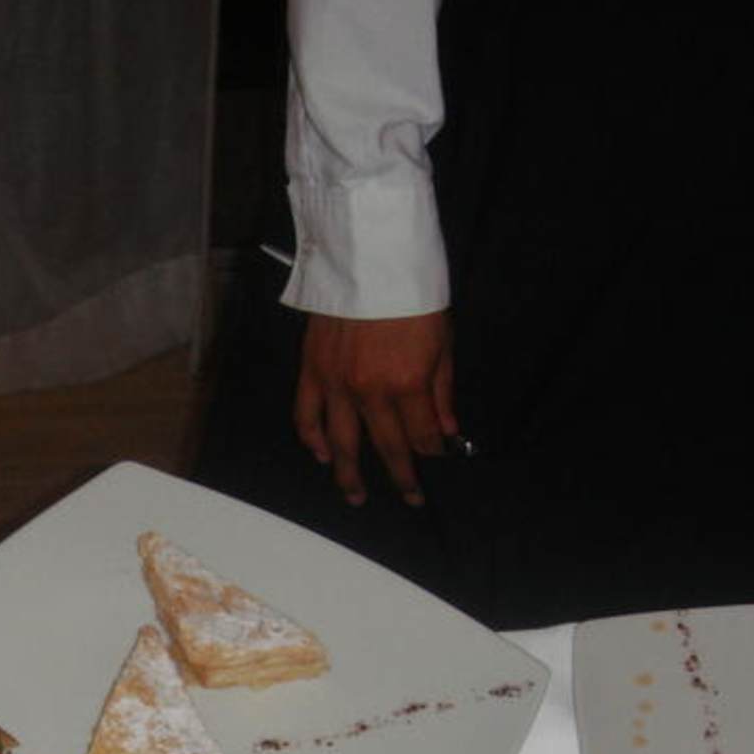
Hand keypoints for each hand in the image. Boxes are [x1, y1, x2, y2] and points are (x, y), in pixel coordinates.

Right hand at [294, 310, 457, 506]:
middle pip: (386, 447)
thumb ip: (442, 391)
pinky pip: (307, 415)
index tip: (438, 457)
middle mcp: (370, 392)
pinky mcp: (313, 371)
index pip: (422, 435)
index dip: (432, 451)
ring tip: (356, 495)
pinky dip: (313, 439)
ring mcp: (337, 384)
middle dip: (401, 476)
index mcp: (408, 383)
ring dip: (349, 474)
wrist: (370, 255)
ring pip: (342, 443)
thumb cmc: (411, 292)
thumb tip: (446, 429)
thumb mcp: (442, 340)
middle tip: (409, 497)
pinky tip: (322, 454)